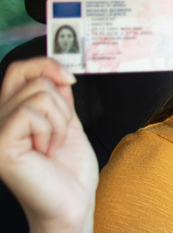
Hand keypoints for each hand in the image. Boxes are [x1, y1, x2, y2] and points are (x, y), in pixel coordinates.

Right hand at [0, 58, 97, 232]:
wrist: (72, 202)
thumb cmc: (69, 170)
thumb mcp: (67, 122)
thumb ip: (59, 97)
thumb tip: (58, 72)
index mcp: (12, 113)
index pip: (19, 70)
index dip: (46, 65)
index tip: (69, 78)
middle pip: (33, 79)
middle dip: (61, 102)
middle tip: (61, 129)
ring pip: (39, 95)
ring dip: (59, 121)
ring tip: (52, 145)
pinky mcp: (0, 143)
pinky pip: (33, 113)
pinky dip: (52, 130)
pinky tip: (46, 152)